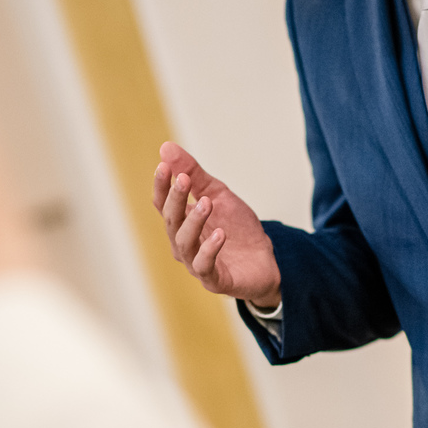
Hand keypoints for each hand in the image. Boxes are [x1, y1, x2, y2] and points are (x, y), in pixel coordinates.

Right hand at [153, 142, 280, 307]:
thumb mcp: (218, 195)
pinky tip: (220, 234)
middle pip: (171, 221)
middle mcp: (182, 244)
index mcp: (181, 223)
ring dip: (194, 221)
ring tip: (206, 203)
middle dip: (176, 199)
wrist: (265, 260)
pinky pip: (205, 265)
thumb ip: (195, 174)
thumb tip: (166, 147)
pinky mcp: (214, 279)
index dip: (162, 186)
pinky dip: (211, 249)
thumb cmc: (237, 228)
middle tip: (185, 180)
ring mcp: (196, 263)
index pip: (162, 204)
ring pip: (185, 242)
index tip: (164, 166)